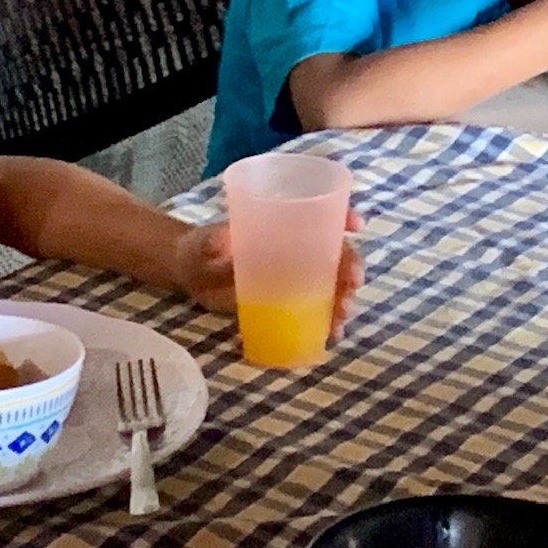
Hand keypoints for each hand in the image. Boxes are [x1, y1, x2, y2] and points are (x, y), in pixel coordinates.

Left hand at [170, 209, 367, 338]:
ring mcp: (294, 277)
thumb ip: (212, 241)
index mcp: (282, 224)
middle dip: (351, 267)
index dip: (343, 216)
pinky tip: (332, 333)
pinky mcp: (288, 302)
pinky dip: (329, 321)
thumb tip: (220, 242)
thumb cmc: (200, 249)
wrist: (191, 278)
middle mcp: (296, 248)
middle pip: (335, 253)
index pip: (321, 213)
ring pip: (332, 283)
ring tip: (341, 316)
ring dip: (344, 297)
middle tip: (352, 285)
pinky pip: (317, 309)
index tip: (356, 225)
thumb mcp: (204, 242)